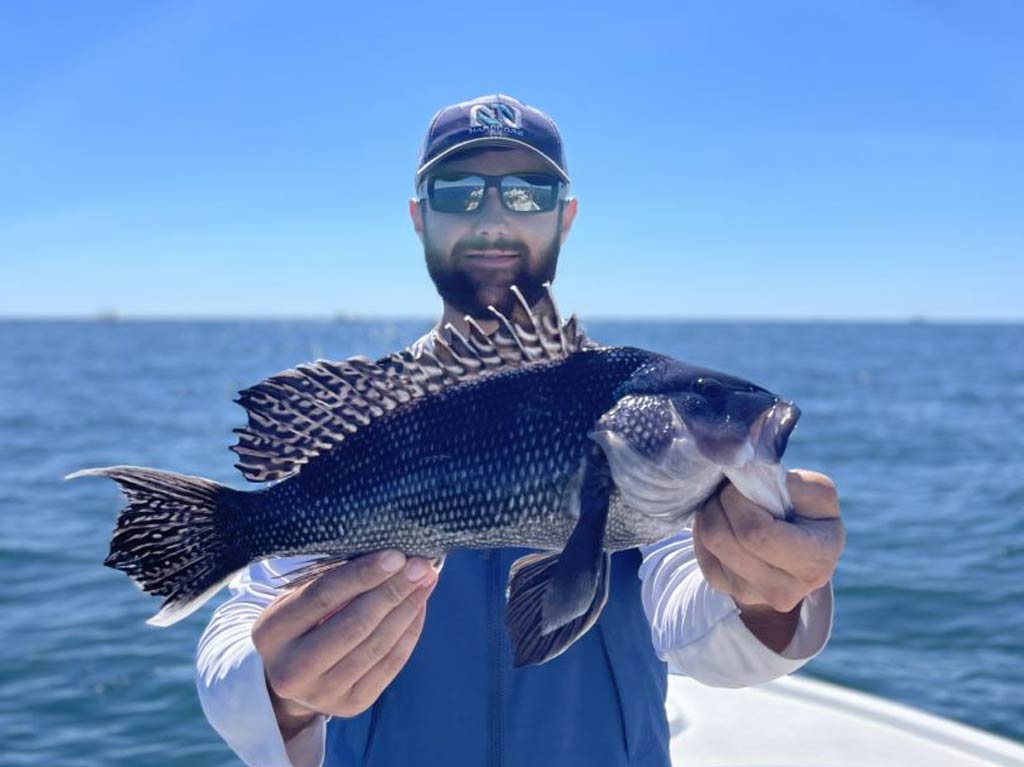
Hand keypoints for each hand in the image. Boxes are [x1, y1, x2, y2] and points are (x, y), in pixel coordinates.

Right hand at [251, 550, 437, 740]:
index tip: (395, 555)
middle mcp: (292, 669)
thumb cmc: (298, 624)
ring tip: (427, 580)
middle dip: (393, 591)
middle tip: (420, 565)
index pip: (322, 597)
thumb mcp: (295, 600)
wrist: (285, 682)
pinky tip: (420, 606)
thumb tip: (388, 557)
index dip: (362, 575)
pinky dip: (410, 631)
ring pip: (376, 645)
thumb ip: (331, 581)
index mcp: (271, 633)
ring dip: (408, 608)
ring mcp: (322, 693)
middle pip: (353, 624)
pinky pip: (390, 664)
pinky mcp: (352, 705)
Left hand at [693, 470, 844, 648]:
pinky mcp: (724, 588)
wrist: (799, 551)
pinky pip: (700, 549)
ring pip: (708, 542)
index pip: (757, 533)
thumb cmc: (810, 515)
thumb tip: (748, 478)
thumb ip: (790, 484)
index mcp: (814, 562)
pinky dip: (705, 527)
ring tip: (727, 501)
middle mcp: (784, 589)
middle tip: (730, 489)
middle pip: (723, 539)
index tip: (743, 483)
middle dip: (719, 503)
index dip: (739, 502)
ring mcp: (750, 594)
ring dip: (710, 512)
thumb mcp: (818, 493)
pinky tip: (725, 520)